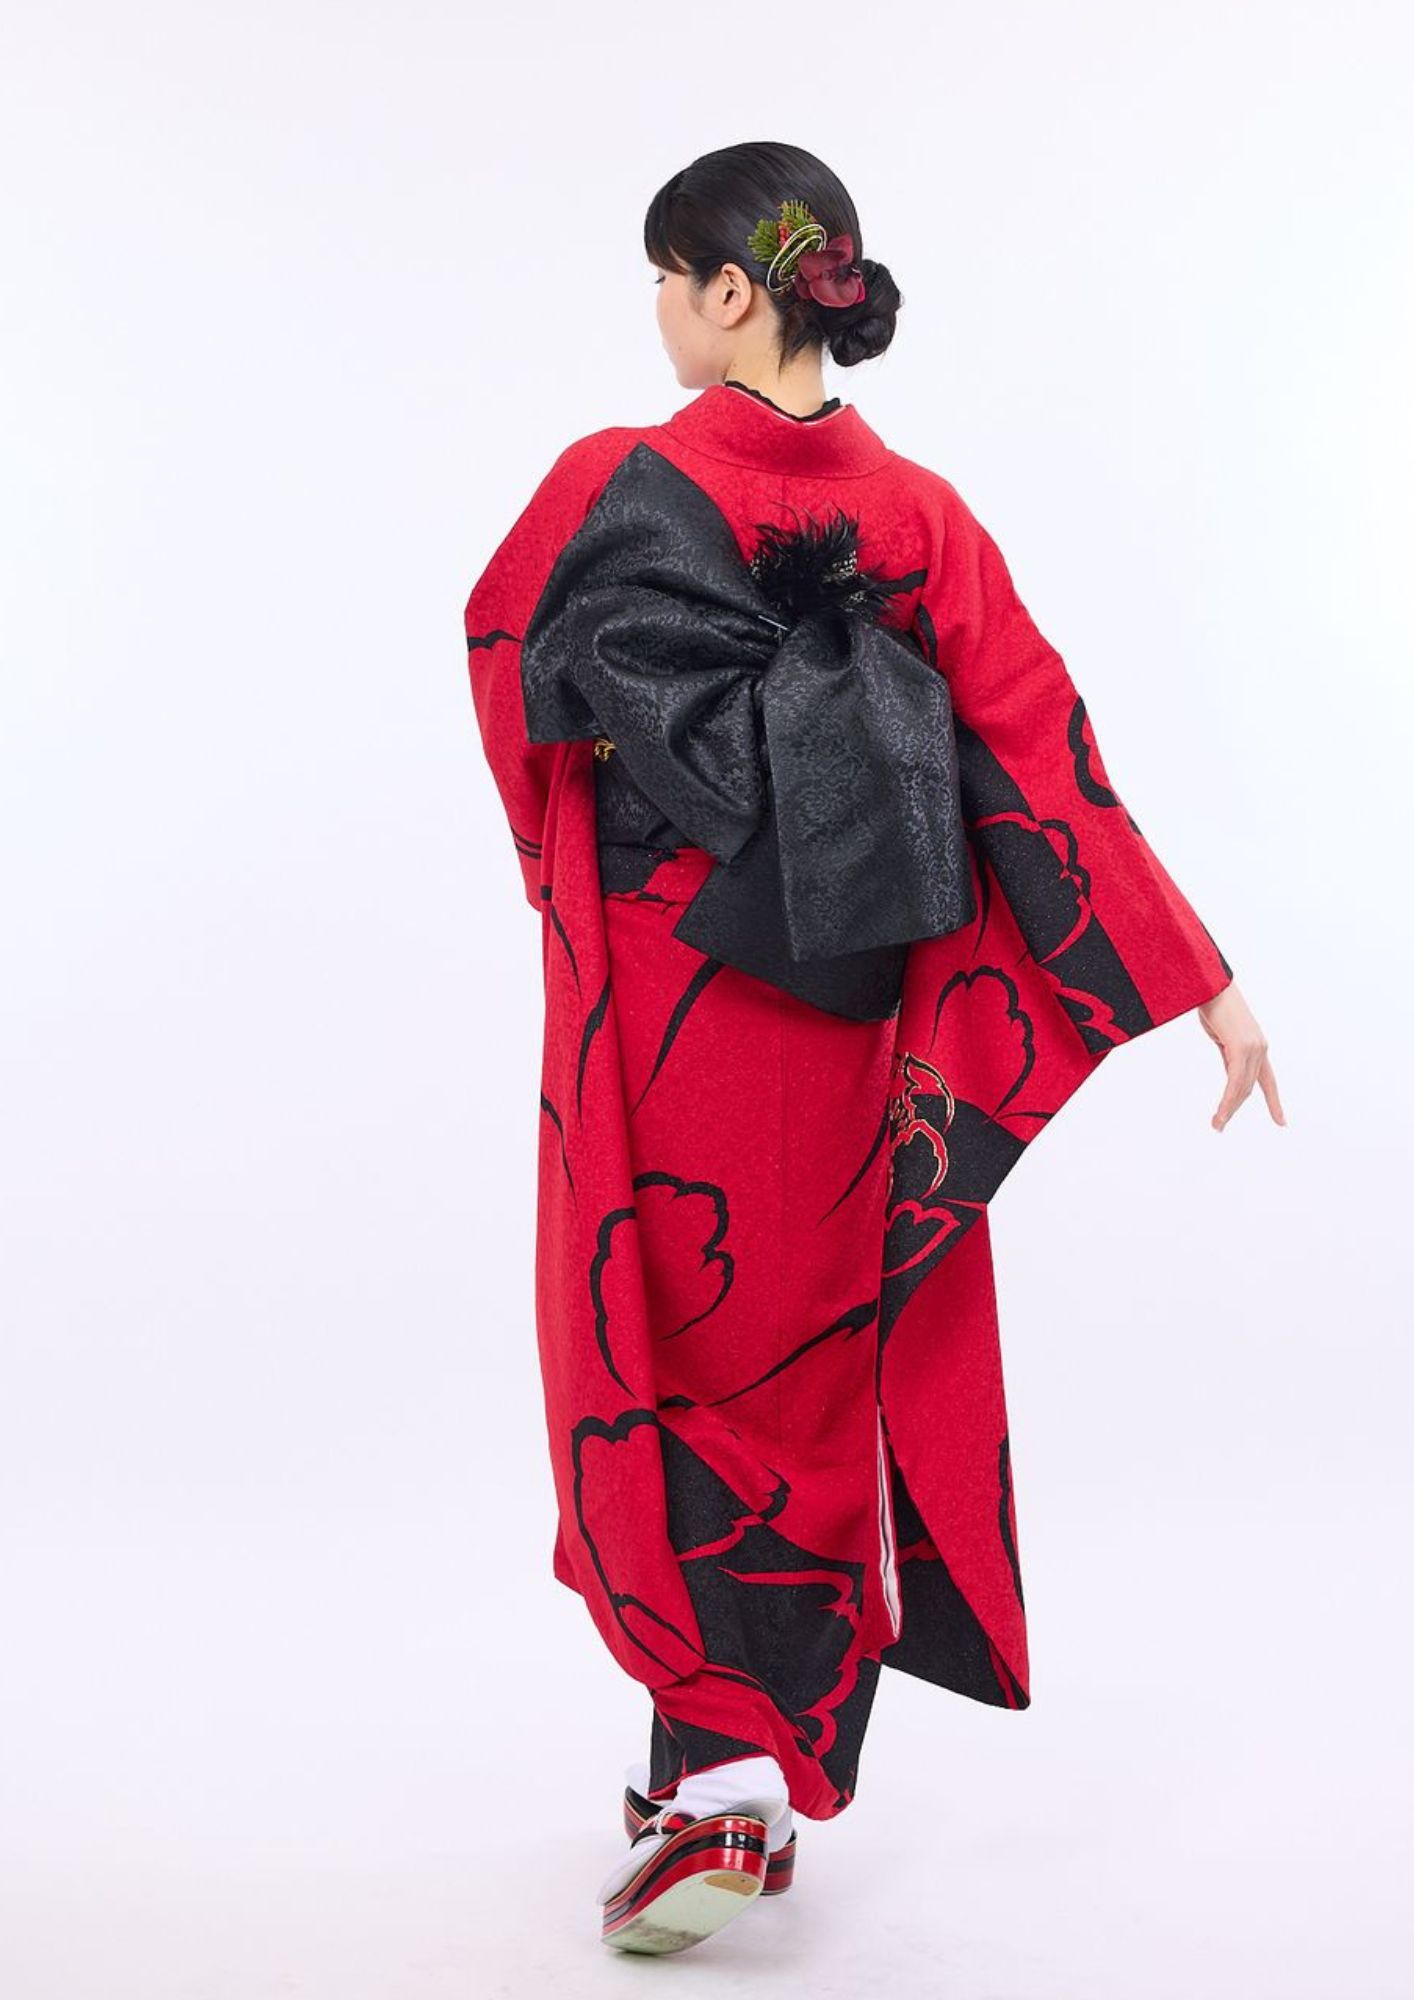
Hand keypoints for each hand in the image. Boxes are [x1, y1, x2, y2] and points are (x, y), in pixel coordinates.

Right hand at [1197, 983, 1284, 1130]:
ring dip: (1228, 1108)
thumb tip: (1232, 1073)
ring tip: (1217, 1124)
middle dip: (1234, 1108)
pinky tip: (1221, 1112)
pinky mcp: (1241, 1047)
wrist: (1210, 984)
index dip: (1274, 1102)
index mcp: (1258, 1046)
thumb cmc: (1213, 1005)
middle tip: (1219, 1126)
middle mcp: (1260, 1048)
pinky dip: (1227, 1099)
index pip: (1268, 1081)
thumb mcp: (1222, 1036)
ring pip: (1241, 1087)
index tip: (1282, 1122)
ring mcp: (1252, 1047)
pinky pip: (1234, 1080)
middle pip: (1248, 1088)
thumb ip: (1229, 1055)